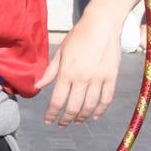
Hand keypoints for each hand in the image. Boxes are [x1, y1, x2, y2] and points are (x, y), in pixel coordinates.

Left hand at [35, 8, 120, 126]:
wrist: (102, 25)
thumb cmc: (78, 37)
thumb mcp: (60, 52)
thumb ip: (50, 72)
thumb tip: (38, 86)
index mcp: (67, 73)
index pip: (58, 100)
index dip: (52, 114)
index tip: (49, 121)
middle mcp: (83, 79)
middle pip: (74, 107)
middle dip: (66, 119)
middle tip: (62, 125)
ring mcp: (99, 79)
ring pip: (90, 106)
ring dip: (82, 117)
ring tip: (76, 122)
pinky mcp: (112, 77)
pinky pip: (107, 99)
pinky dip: (101, 110)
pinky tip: (95, 116)